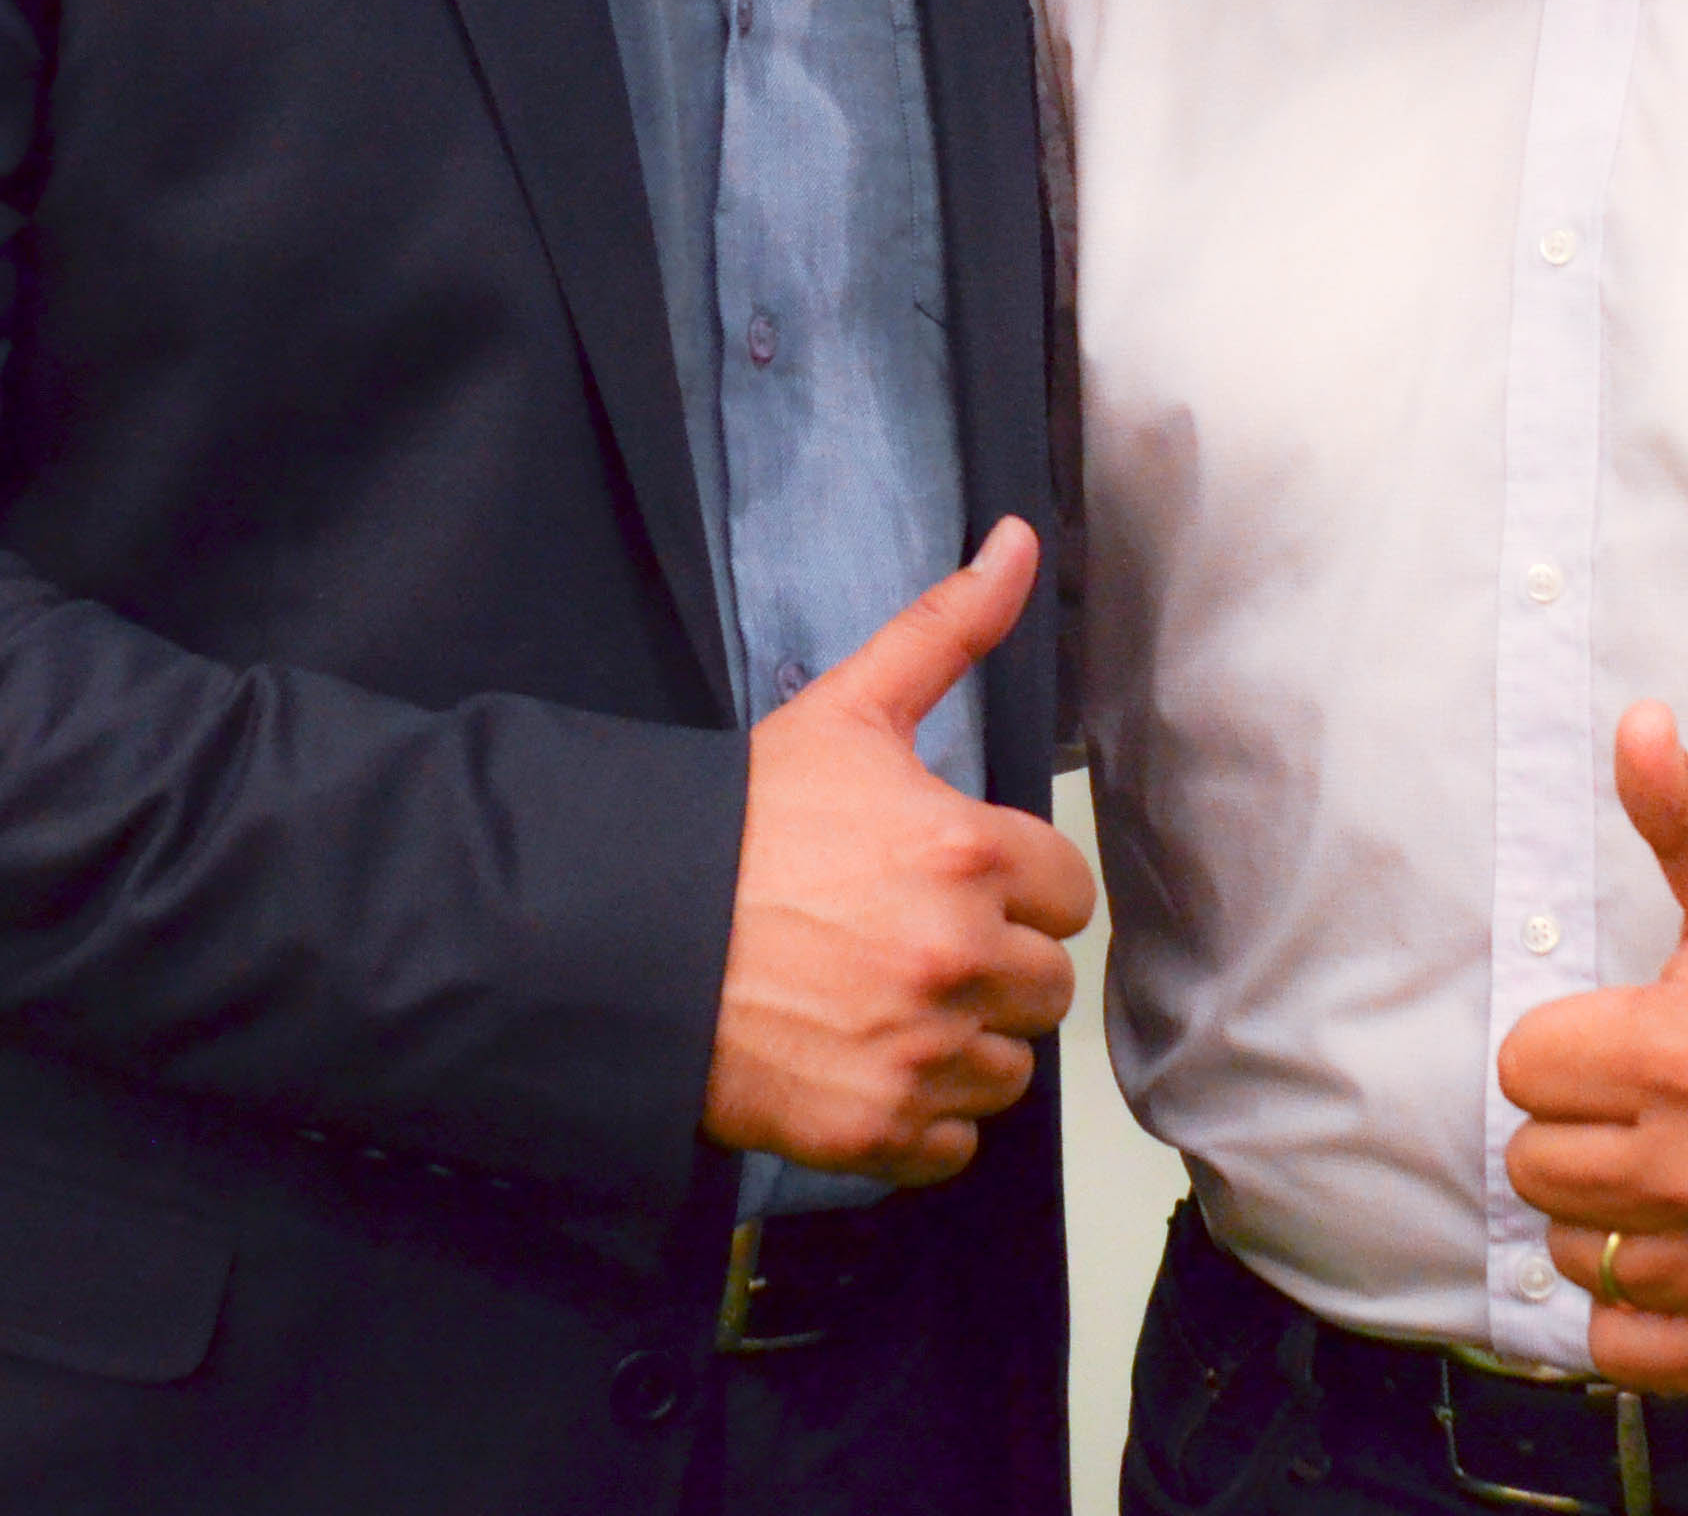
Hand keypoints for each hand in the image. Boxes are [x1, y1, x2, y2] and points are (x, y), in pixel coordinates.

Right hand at [702, 520, 1097, 1186]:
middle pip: (1043, 986)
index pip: (1065, 892)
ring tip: (882, 1004)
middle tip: (907, 943)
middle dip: (990, 967)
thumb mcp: (847, 710)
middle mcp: (957, 959)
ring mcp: (919, 1053)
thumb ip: (947, 628)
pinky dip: (921, 1119)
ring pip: (1007, 1069)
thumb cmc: (734, 824)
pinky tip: (864, 1064)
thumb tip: (1019, 544)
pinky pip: (956, 1144)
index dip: (1012, 887)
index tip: (949, 883)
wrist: (622, 934)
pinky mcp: (878, 1130)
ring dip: (962, 1045)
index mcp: (969, 855)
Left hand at [1496, 704, 1687, 1390]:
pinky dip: (1636, 1311)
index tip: (1615, 1042)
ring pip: (1576, 1253)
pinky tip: (1680, 1250)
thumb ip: (1681, 815)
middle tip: (1642, 1107)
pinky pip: (1625, 1347)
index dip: (1561, 1050)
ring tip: (1670, 1172)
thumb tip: (1636, 724)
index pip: (1523, 1069)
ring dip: (1608, 1217)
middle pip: (1535, 1165)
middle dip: (1577, 1130)